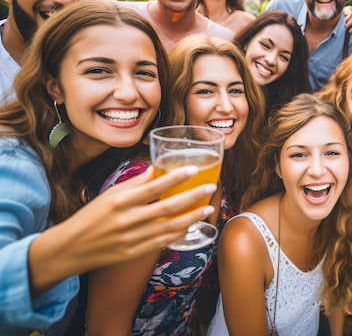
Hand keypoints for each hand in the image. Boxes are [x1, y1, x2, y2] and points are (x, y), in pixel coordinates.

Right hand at [29, 166, 215, 294]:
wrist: (71, 248)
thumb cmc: (92, 216)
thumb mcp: (110, 194)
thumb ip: (135, 183)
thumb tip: (158, 169)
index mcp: (120, 201)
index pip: (154, 186)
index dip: (176, 178)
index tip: (194, 169)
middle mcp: (128, 220)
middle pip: (168, 207)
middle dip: (193, 196)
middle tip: (210, 188)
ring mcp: (132, 238)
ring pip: (170, 227)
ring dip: (192, 217)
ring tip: (208, 208)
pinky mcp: (134, 253)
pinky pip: (163, 242)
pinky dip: (178, 234)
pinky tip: (190, 226)